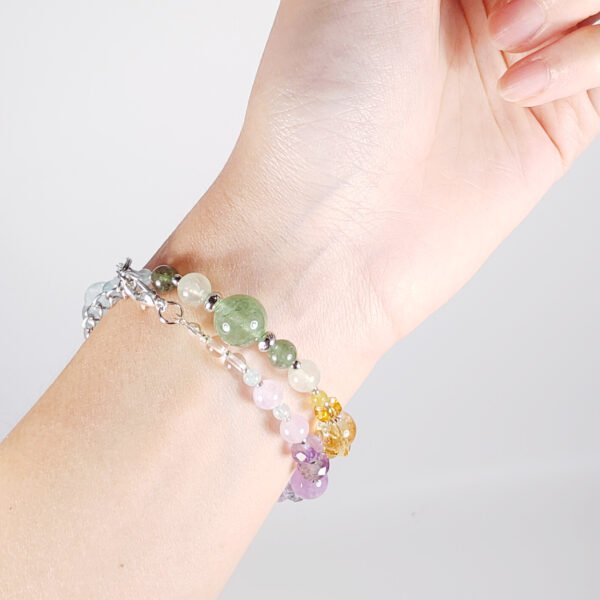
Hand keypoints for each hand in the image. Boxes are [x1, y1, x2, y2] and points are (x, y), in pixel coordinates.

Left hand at [163, 0, 599, 396]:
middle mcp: (471, 14)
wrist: (334, 234)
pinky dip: (588, 54)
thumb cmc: (320, 109)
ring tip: (508, 40)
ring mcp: (514, 65)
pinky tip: (521, 87)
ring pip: (594, 1)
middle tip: (496, 14)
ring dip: (567, 3)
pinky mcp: (551, 122)